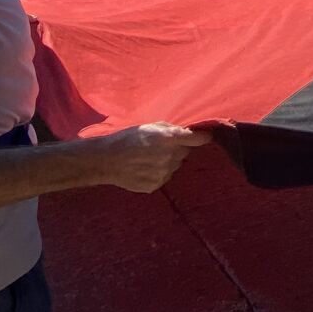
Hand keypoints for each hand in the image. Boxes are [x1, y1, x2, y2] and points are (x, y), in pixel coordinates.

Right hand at [97, 123, 211, 192]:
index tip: (205, 137)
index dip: (203, 137)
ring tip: (149, 157)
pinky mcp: (156, 185)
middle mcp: (169, 157)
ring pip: (174, 166)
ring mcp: (164, 174)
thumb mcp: (149, 126)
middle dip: (177, 149)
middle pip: (184, 153)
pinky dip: (158, 173)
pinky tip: (144, 168)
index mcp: (169, 139)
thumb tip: (186, 132)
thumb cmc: (127, 138)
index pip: (198, 139)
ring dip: (167, 161)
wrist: (107, 160)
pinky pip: (164, 177)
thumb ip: (170, 129)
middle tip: (160, 146)